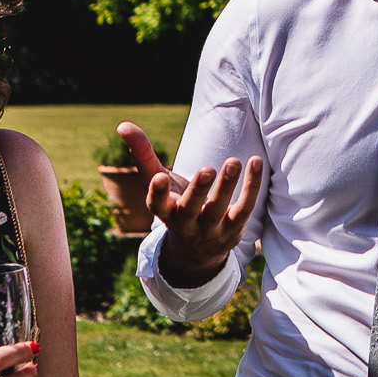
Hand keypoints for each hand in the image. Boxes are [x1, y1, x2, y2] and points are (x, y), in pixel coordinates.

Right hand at [118, 120, 264, 288]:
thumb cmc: (175, 205)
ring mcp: (211, 230)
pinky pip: (244, 208)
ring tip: (234, 161)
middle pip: (190, 210)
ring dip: (227, 185)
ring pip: (219, 209)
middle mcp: (186, 224)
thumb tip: (122, 125)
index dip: (157, 193)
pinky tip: (255, 163)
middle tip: (207, 169)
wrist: (198, 251)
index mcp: (164, 212)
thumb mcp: (157, 182)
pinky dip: (251, 187)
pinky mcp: (233, 229)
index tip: (159, 178)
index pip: (156, 206)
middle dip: (198, 190)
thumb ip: (143, 154)